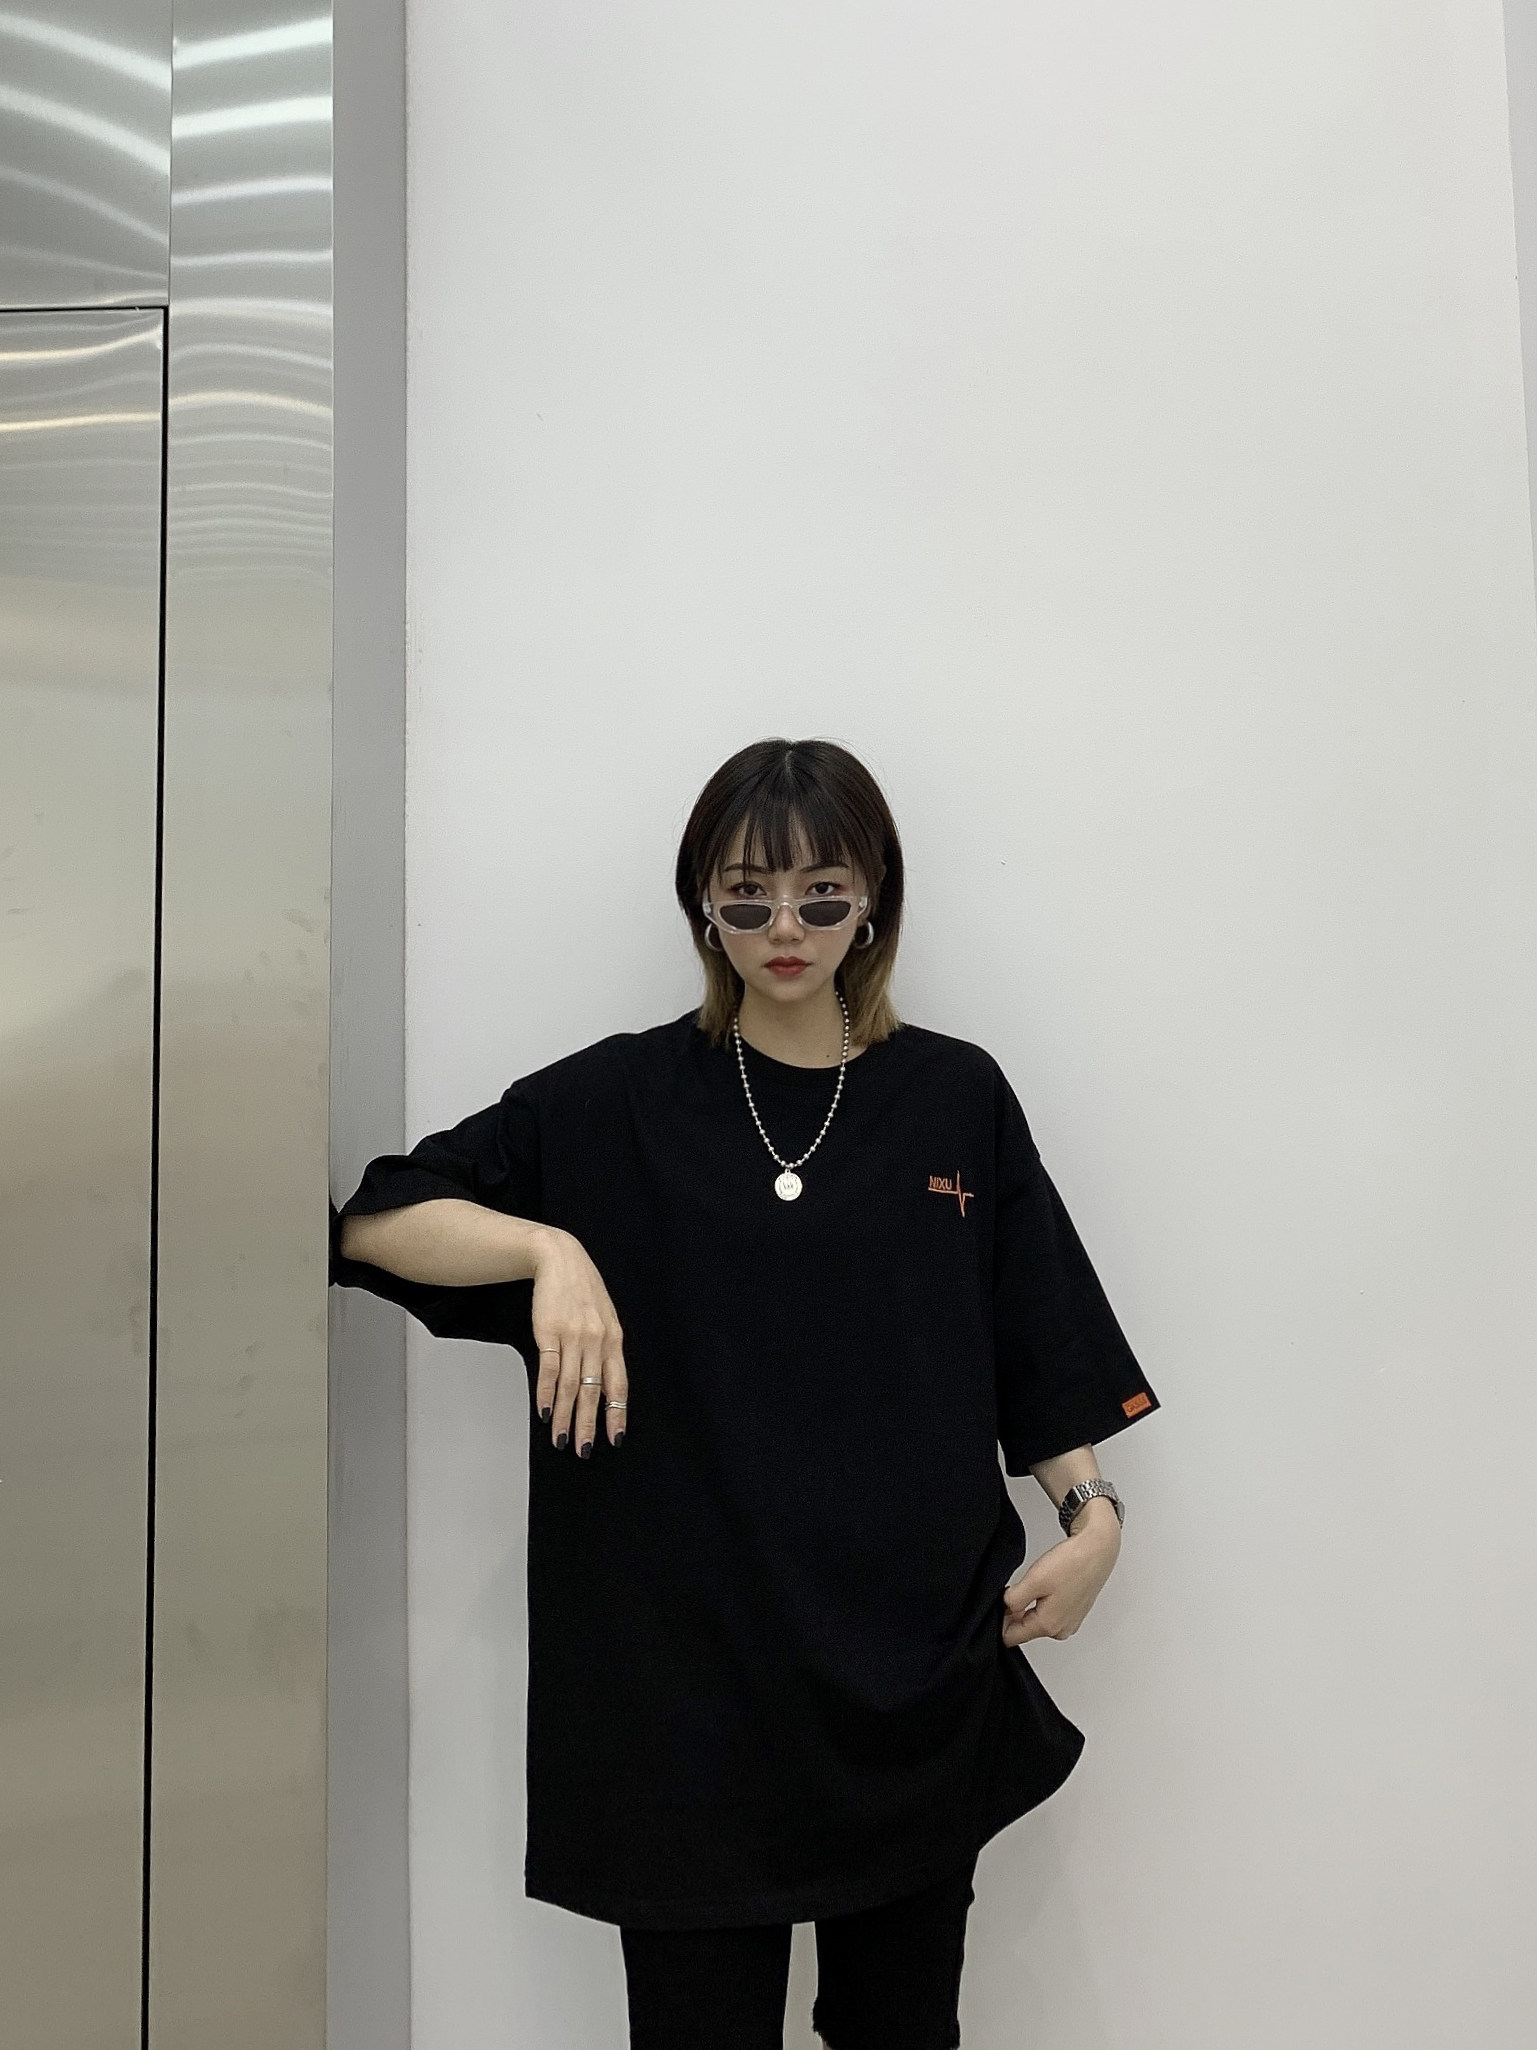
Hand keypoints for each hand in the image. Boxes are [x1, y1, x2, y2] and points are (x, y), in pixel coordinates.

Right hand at [529, 1227, 627, 1457]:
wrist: (559, 1259)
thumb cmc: (582, 1291)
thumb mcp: (604, 1317)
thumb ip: (605, 1349)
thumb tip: (603, 1385)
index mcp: (614, 1339)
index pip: (619, 1384)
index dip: (617, 1413)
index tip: (616, 1439)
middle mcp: (597, 1340)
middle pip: (594, 1391)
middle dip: (589, 1424)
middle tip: (585, 1450)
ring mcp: (573, 1336)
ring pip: (571, 1385)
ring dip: (565, 1416)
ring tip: (561, 1439)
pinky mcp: (549, 1331)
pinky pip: (548, 1369)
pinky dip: (545, 1393)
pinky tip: (544, 1412)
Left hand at [1001, 1499, 1120, 1646]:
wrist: (1098, 1549)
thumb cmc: (1073, 1563)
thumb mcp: (1034, 1580)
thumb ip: (1013, 1600)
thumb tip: (1004, 1608)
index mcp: (1049, 1626)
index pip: (1011, 1637)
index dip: (999, 1620)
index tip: (999, 1602)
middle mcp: (1061, 1629)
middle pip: (1024, 1629)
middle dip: (1014, 1612)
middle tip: (1019, 1586)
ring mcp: (1069, 1622)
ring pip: (1036, 1620)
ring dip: (1029, 1605)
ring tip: (1037, 1582)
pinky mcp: (1073, 1612)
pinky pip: (1049, 1612)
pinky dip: (1043, 1600)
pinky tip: (1048, 1584)